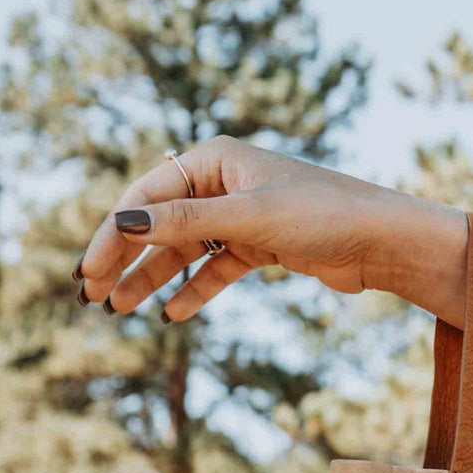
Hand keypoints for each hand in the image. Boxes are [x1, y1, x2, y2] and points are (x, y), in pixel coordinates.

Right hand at [75, 135, 427, 322]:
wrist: (383, 239)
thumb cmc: (322, 214)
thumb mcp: (248, 218)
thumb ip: (185, 224)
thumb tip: (125, 221)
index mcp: (214, 159)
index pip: (147, 197)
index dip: (114, 235)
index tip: (88, 271)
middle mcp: (223, 182)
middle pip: (159, 223)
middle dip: (125, 258)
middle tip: (92, 295)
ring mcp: (242, 215)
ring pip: (185, 250)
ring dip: (153, 278)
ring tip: (120, 309)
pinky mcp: (263, 244)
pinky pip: (216, 268)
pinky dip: (195, 289)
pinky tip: (172, 314)